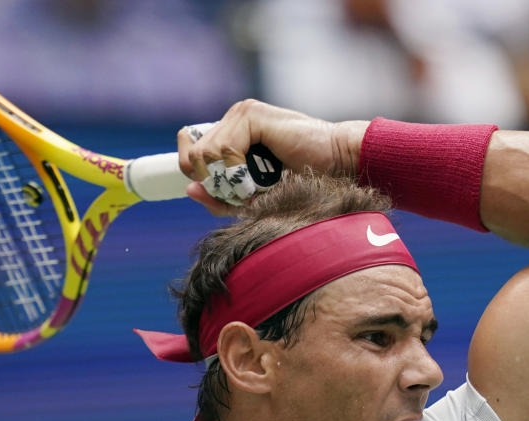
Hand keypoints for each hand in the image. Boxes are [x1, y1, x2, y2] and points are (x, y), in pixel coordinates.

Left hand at [177, 99, 368, 214]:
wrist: (338, 164)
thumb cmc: (301, 182)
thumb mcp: (254, 200)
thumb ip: (222, 198)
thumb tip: (190, 190)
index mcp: (231, 134)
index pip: (190, 150)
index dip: (196, 174)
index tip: (216, 191)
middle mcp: (232, 120)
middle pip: (192, 155)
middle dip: (211, 183)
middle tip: (242, 192)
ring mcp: (241, 113)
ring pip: (204, 153)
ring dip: (228, 179)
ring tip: (256, 184)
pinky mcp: (251, 114)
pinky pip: (223, 149)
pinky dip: (238, 169)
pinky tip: (261, 173)